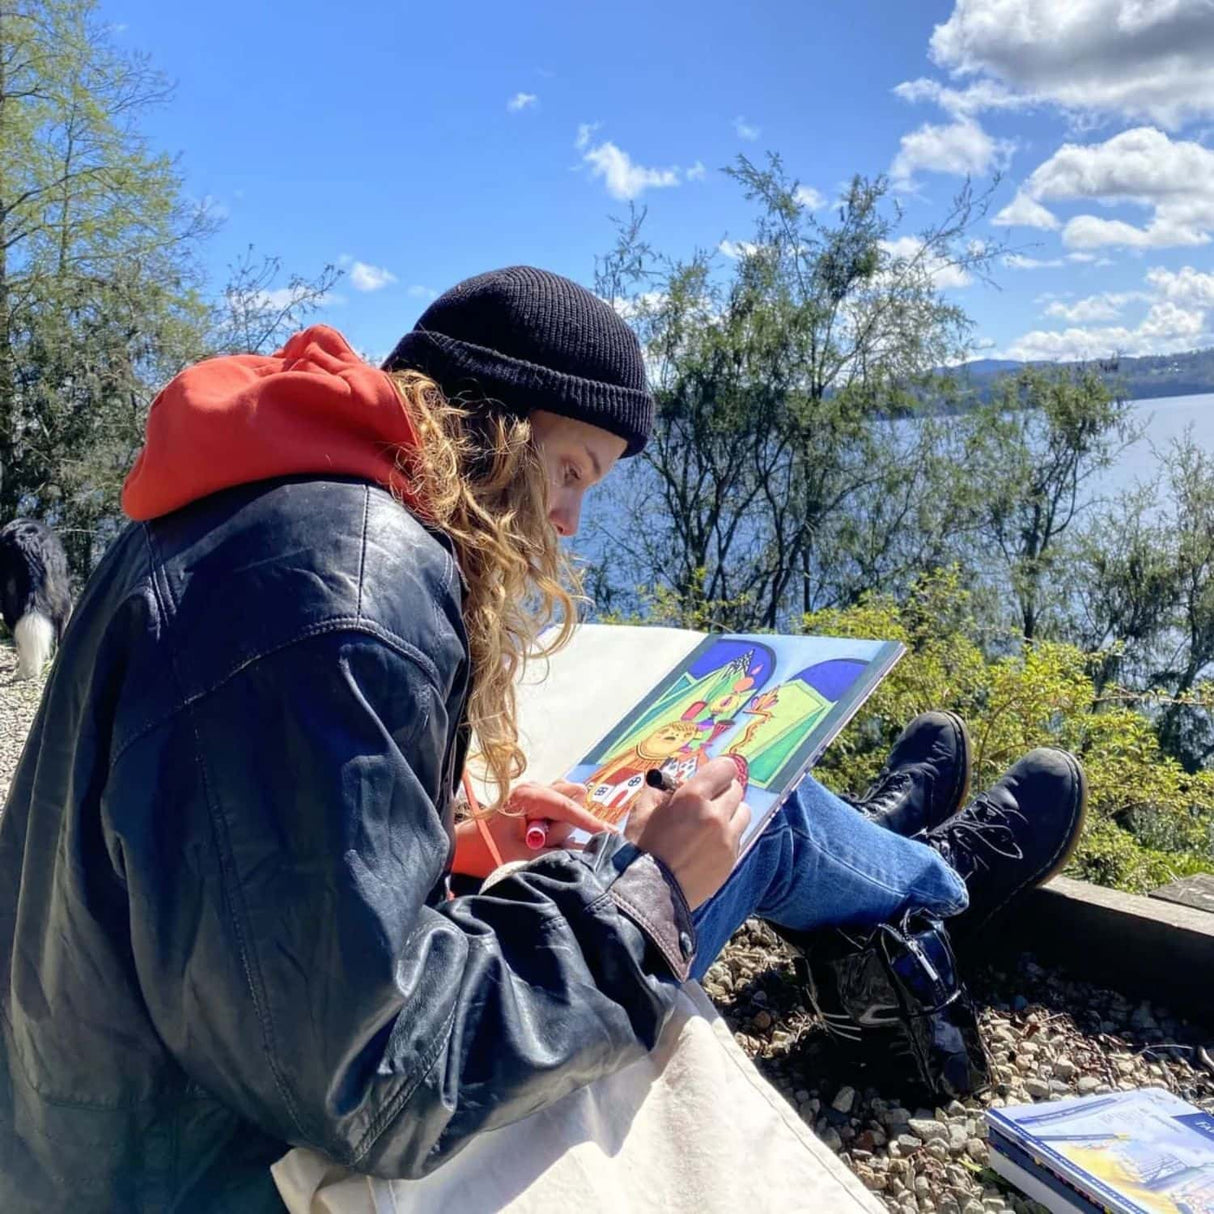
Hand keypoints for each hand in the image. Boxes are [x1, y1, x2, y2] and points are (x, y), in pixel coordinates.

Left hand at [452, 780, 608, 877]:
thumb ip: (552, 853)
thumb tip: (582, 853)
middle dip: (565, 823)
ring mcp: (537, 793)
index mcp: (528, 795)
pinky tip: (541, 836)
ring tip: (534, 841)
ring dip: (559, 827)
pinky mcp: (539, 802)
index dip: (589, 821)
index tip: (609, 833)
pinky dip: (558, 824)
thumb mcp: (520, 857)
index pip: (567, 806)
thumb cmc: (488, 850)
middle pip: (573, 798)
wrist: (465, 847)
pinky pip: (562, 808)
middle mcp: (535, 788)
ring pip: (569, 803)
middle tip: (541, 841)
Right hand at [634, 757, 750, 909]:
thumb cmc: (641, 849)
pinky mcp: (731, 859)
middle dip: (721, 791)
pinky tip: (707, 846)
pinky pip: (738, 837)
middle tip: (705, 802)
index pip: (726, 768)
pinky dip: (727, 836)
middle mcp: (716, 815)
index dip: (717, 771)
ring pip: (743, 812)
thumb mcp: (642, 811)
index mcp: (693, 797)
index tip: (708, 779)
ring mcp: (727, 839)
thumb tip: (672, 781)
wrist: (649, 893)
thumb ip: (660, 790)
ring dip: (729, 813)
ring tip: (710, 824)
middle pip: (736, 789)